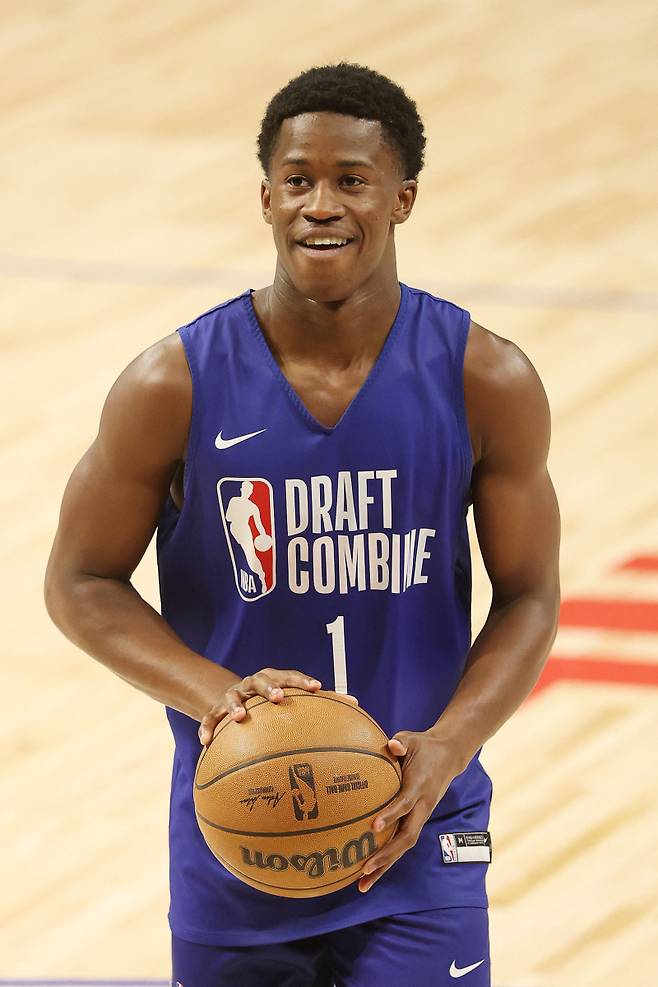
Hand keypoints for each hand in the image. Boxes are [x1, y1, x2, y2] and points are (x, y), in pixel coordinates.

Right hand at [198, 668, 356, 744]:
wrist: (233, 696)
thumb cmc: (271, 700)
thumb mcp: (291, 697)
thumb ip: (321, 703)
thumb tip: (357, 705)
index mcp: (274, 680)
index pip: (290, 676)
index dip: (303, 680)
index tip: (317, 687)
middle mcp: (253, 684)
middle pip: (261, 680)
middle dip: (269, 687)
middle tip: (278, 698)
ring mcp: (233, 695)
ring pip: (232, 697)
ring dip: (235, 706)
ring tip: (238, 718)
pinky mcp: (215, 709)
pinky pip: (209, 718)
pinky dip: (206, 728)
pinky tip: (205, 742)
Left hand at [358, 730, 461, 892]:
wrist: (449, 755)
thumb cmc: (424, 746)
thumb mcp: (413, 739)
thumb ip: (401, 743)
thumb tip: (392, 746)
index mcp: (419, 786)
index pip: (404, 804)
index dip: (390, 815)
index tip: (373, 827)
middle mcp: (422, 806)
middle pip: (407, 837)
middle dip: (386, 855)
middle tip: (364, 868)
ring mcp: (421, 816)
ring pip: (404, 846)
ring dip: (384, 865)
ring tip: (361, 884)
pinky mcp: (417, 820)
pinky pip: (401, 843)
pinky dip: (386, 859)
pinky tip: (368, 873)